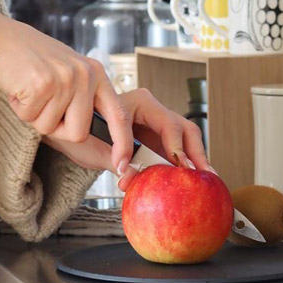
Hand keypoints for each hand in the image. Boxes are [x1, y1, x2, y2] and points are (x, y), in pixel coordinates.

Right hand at [0, 5, 133, 173]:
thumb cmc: (32, 62)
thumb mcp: (68, 75)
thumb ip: (83, 99)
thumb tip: (94, 135)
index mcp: (97, 74)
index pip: (118, 114)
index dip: (122, 142)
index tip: (122, 164)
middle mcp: (86, 75)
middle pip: (79, 132)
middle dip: (57, 128)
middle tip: (43, 104)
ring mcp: (65, 79)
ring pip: (51, 128)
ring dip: (35, 116)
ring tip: (31, 91)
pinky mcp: (42, 84)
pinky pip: (32, 118)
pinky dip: (21, 109)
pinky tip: (20, 89)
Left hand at [44, 88, 211, 189]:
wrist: (76, 132)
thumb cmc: (83, 133)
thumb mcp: (93, 148)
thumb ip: (115, 162)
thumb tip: (130, 179)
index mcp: (139, 102)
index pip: (162, 124)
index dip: (166, 149)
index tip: (164, 170)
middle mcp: (154, 109)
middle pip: (183, 128)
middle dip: (192, 152)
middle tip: (197, 174)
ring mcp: (160, 124)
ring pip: (187, 138)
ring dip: (197, 159)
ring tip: (206, 179)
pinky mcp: (161, 140)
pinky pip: (180, 150)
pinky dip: (188, 164)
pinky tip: (197, 180)